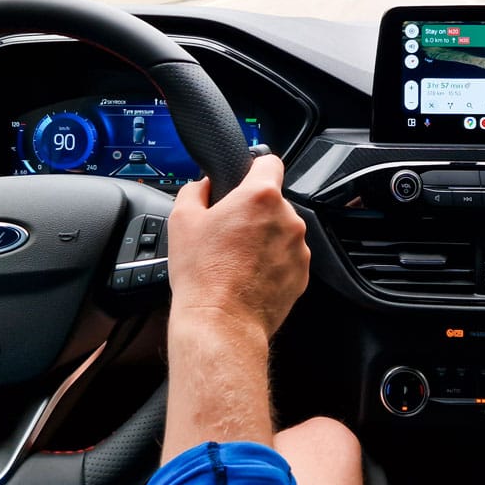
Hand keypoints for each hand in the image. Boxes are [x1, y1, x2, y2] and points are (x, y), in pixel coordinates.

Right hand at [167, 155, 309, 339]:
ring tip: (236, 259)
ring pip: (281, 230)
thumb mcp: (182, 221)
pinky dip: (272, 262)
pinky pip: (287, 257)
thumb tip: (204, 185)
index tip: (245, 176)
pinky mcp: (302, 273)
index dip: (254, 166)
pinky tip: (249, 275)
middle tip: (228, 232)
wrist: (221, 323)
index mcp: (260, 197)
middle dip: (253, 211)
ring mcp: (299, 247)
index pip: (269, 161)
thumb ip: (195, 190)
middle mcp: (287, 218)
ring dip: (264, 238)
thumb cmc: (203, 275)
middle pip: (272, 202)